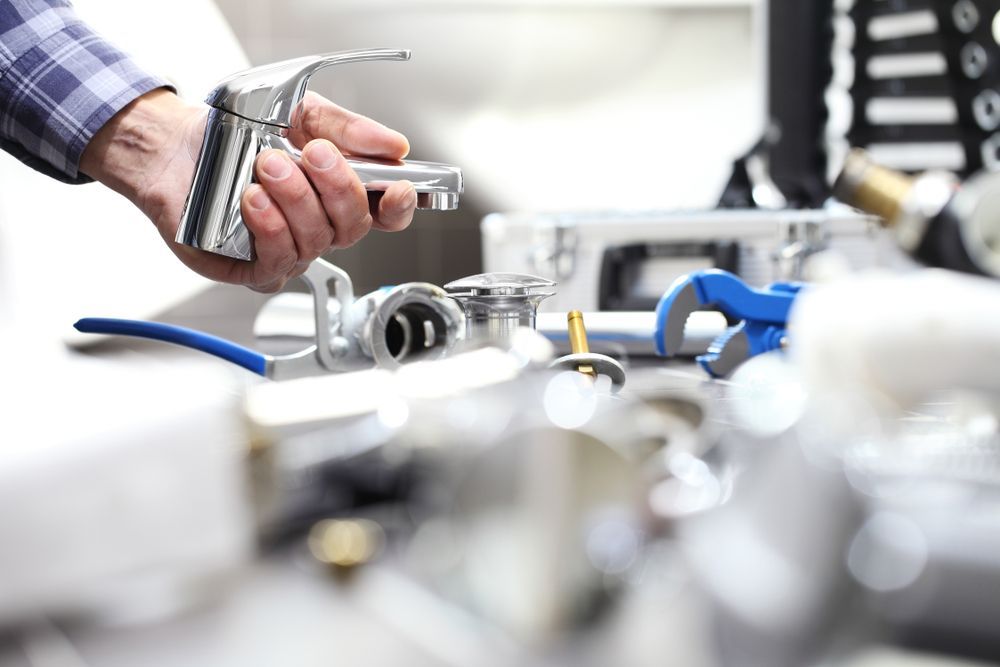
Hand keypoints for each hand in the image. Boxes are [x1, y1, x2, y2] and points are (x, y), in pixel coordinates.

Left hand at [80, 89, 417, 291]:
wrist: (177, 147)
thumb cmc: (237, 133)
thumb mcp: (302, 113)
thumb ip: (348, 128)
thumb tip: (392, 145)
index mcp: (338, 193)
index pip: (385, 213)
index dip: (398, 207)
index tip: (396, 187)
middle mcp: (319, 226)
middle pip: (354, 226)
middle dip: (336, 187)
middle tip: (310, 153)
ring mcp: (290, 248)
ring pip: (317, 241)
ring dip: (296, 200)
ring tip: (267, 166)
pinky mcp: (254, 267)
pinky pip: (279, 262)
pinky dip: (271, 228)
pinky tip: (253, 200)